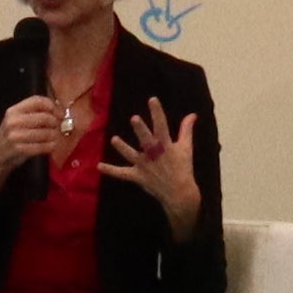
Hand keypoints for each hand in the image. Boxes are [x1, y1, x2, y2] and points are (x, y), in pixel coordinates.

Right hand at [0, 92, 73, 185]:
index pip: (37, 101)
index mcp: (14, 110)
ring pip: (46, 132)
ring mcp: (16, 135)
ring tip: (54, 137)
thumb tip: (57, 109)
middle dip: (55, 123)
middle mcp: (14, 121)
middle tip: (58, 127)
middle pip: (45, 117)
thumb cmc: (10, 136)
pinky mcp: (20, 149)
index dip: (52, 106)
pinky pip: (43, 146)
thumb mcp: (16, 120)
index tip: (59, 113)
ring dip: (54, 136)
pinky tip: (50, 146)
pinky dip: (50, 146)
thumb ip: (33, 113)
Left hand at [111, 99, 204, 221]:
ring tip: (114, 139)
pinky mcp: (137, 176)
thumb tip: (192, 115)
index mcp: (166, 145)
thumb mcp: (186, 148)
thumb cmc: (183, 168)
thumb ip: (187, 130)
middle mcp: (154, 154)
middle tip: (134, 119)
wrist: (179, 193)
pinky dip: (111, 170)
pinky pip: (122, 173)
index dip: (157, 112)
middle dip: (141, 130)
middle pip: (146, 140)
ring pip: (131, 155)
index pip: (162, 126)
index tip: (152, 100)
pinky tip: (99, 166)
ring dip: (122, 147)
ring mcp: (144, 165)